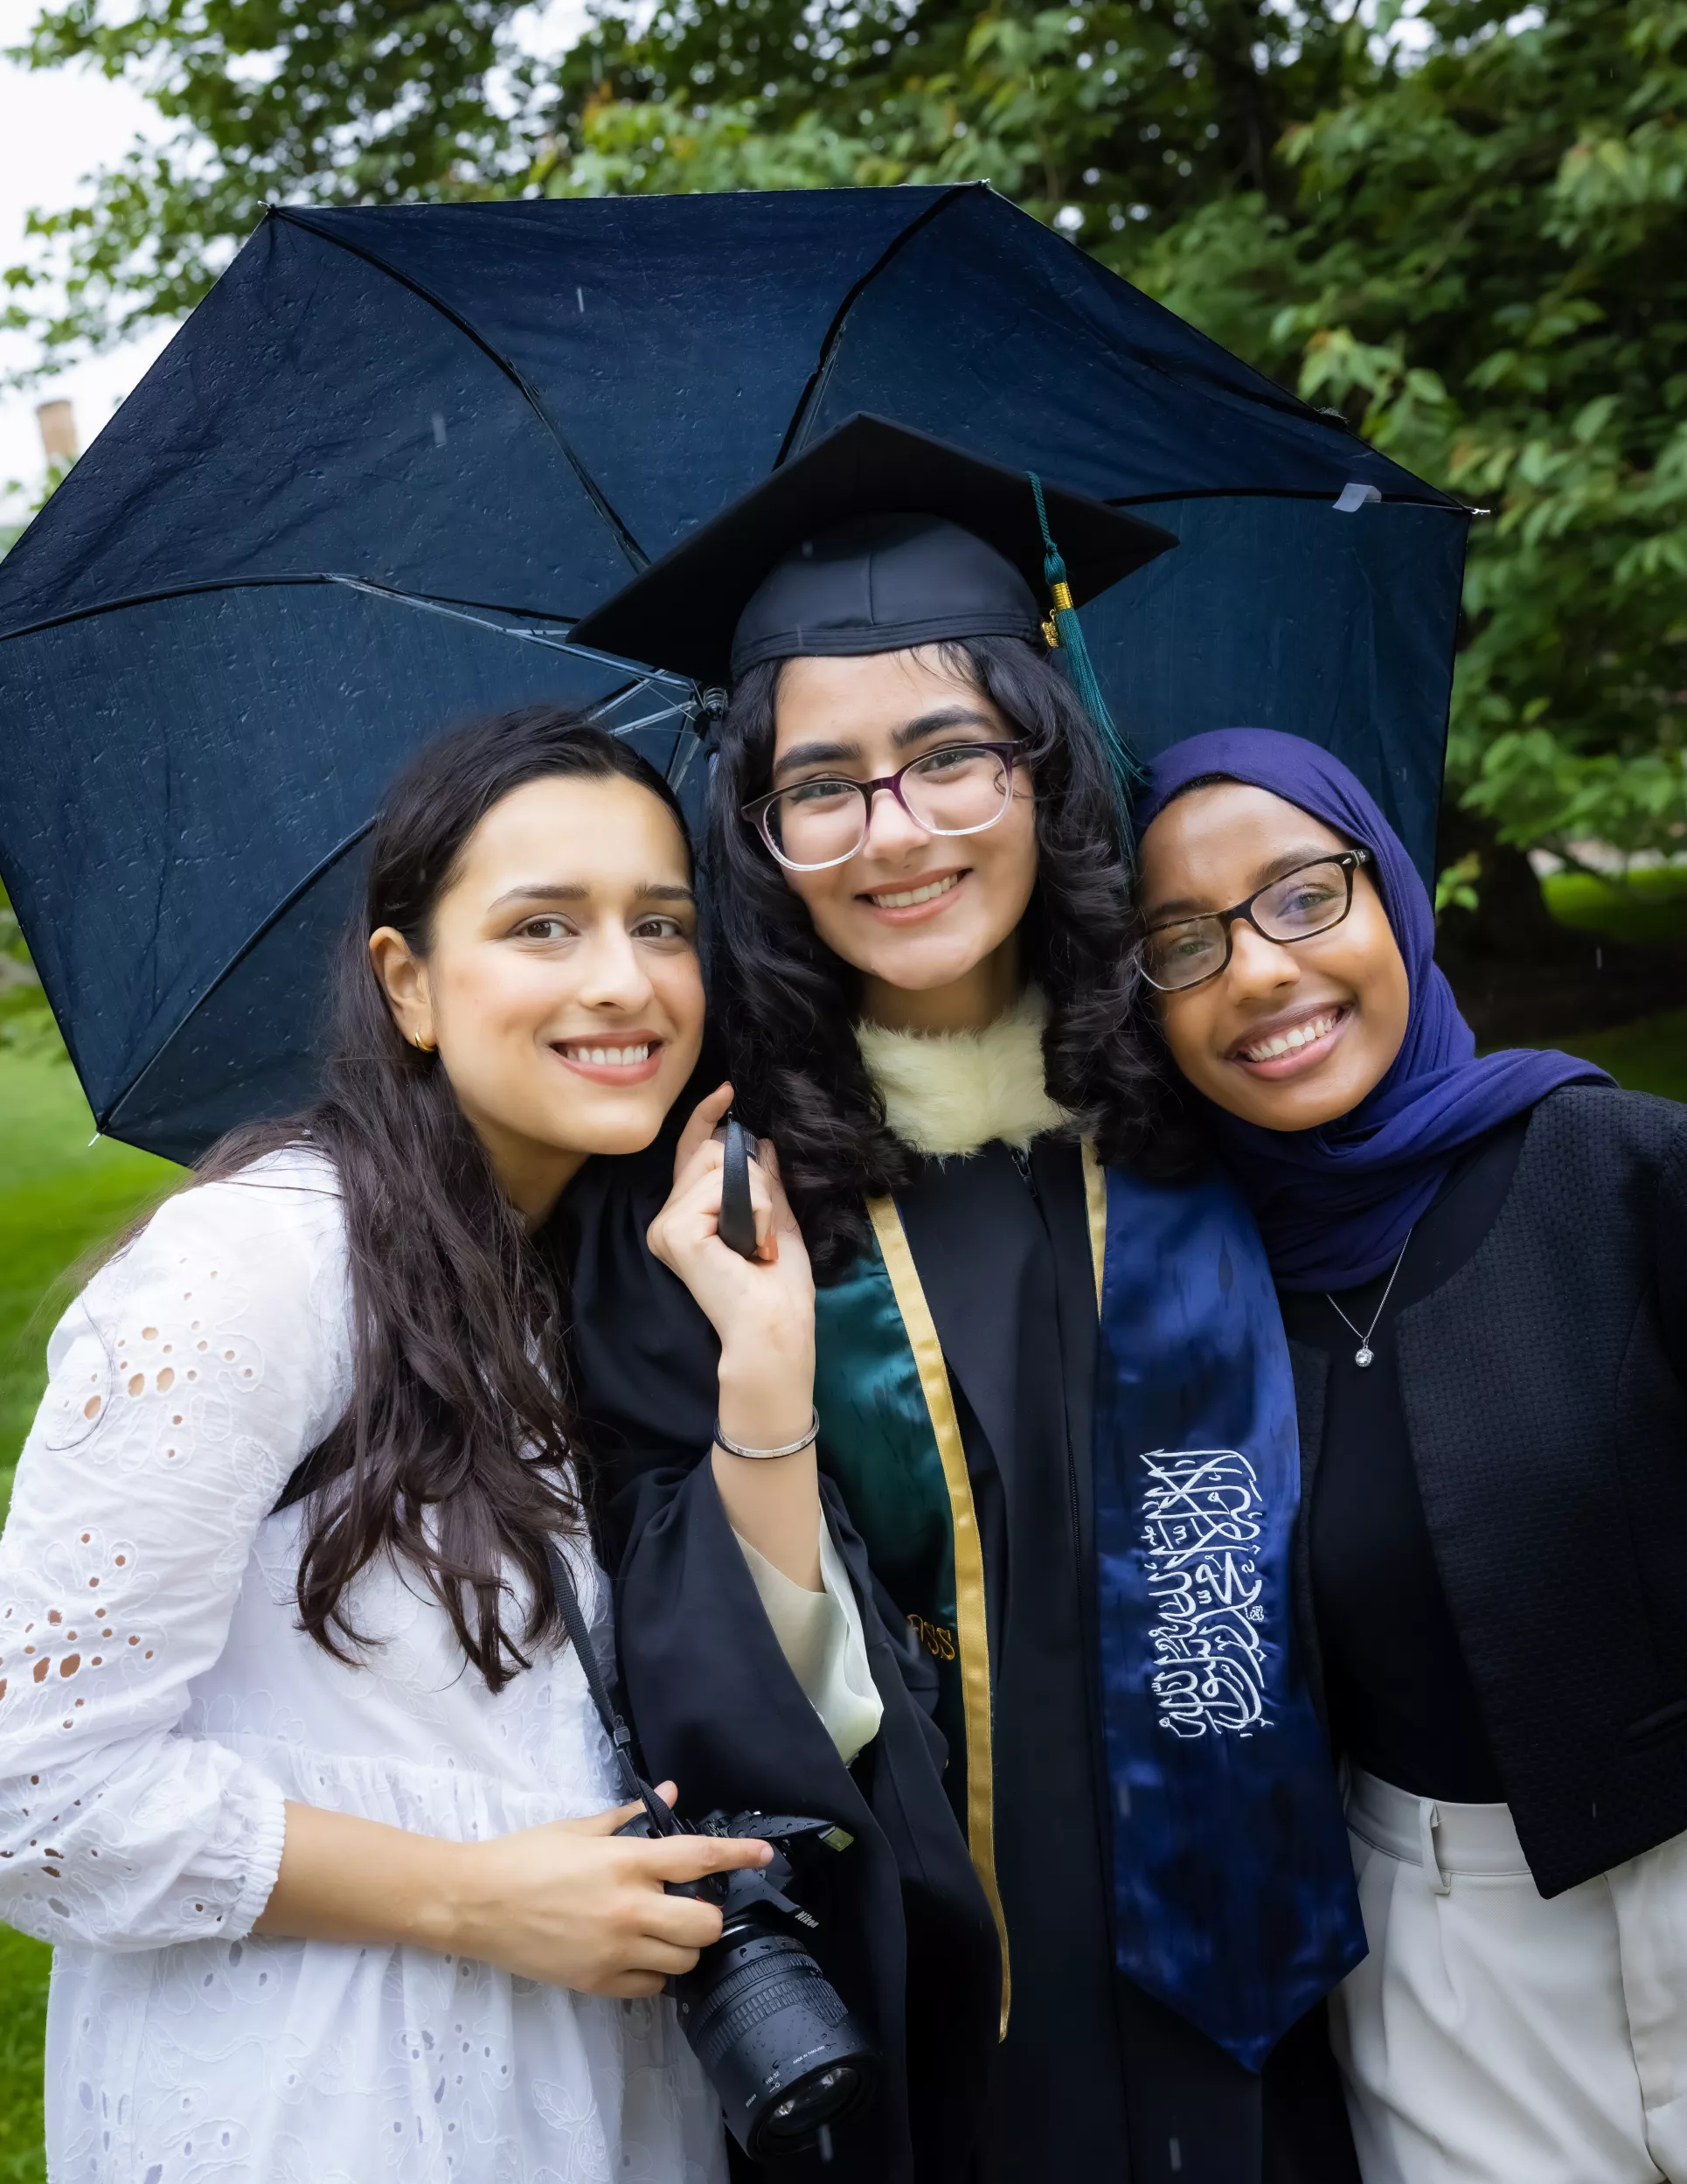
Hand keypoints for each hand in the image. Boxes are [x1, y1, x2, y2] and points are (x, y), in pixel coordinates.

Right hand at [447, 1782, 772, 1997]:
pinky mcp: (598, 1983)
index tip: (765, 1855)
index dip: (738, 1854)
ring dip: (683, 1946)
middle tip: (692, 1905)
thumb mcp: (578, 1827)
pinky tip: (638, 1955)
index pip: (700, 1857)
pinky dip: (654, 1973)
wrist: (475, 1904)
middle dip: (709, 1916)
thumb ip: (629, 1817)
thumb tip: (670, 1795)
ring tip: (663, 1931)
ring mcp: (615, 1951)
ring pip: (684, 1961)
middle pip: (705, 1925)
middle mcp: (629, 1908)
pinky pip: (651, 1988)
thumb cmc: (525, 1857)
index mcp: (626, 1862)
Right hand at [646, 1084, 815, 1443]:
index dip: (705, 1118)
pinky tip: (751, 1245)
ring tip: (758, 1241)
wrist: (776, 1324)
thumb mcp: (778, 1218)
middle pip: (712, 1151)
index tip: (727, 1091)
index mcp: (687, 1216)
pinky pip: (723, 1187)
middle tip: (764, 1227)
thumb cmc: (778, 1286)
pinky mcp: (675, 1231)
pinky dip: (754, 1210)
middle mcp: (667, 1219)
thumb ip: (764, 1182)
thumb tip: (761, 1142)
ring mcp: (666, 1225)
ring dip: (758, 1198)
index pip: (691, 1153)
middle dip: (755, 1179)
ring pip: (719, 1164)